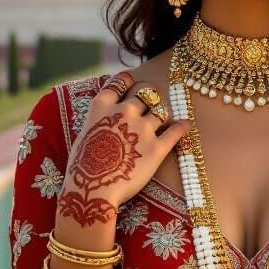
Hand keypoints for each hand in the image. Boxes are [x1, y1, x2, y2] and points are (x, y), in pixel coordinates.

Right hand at [56, 71, 190, 228]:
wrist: (92, 189)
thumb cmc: (82, 169)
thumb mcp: (84, 135)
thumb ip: (100, 122)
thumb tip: (108, 122)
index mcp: (103, 107)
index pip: (119, 83)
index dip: (126, 80)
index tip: (131, 79)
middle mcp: (125, 112)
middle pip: (144, 96)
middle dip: (148, 100)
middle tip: (151, 105)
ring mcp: (143, 128)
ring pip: (161, 112)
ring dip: (162, 116)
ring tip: (163, 121)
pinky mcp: (158, 147)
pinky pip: (176, 130)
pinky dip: (182, 127)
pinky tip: (185, 125)